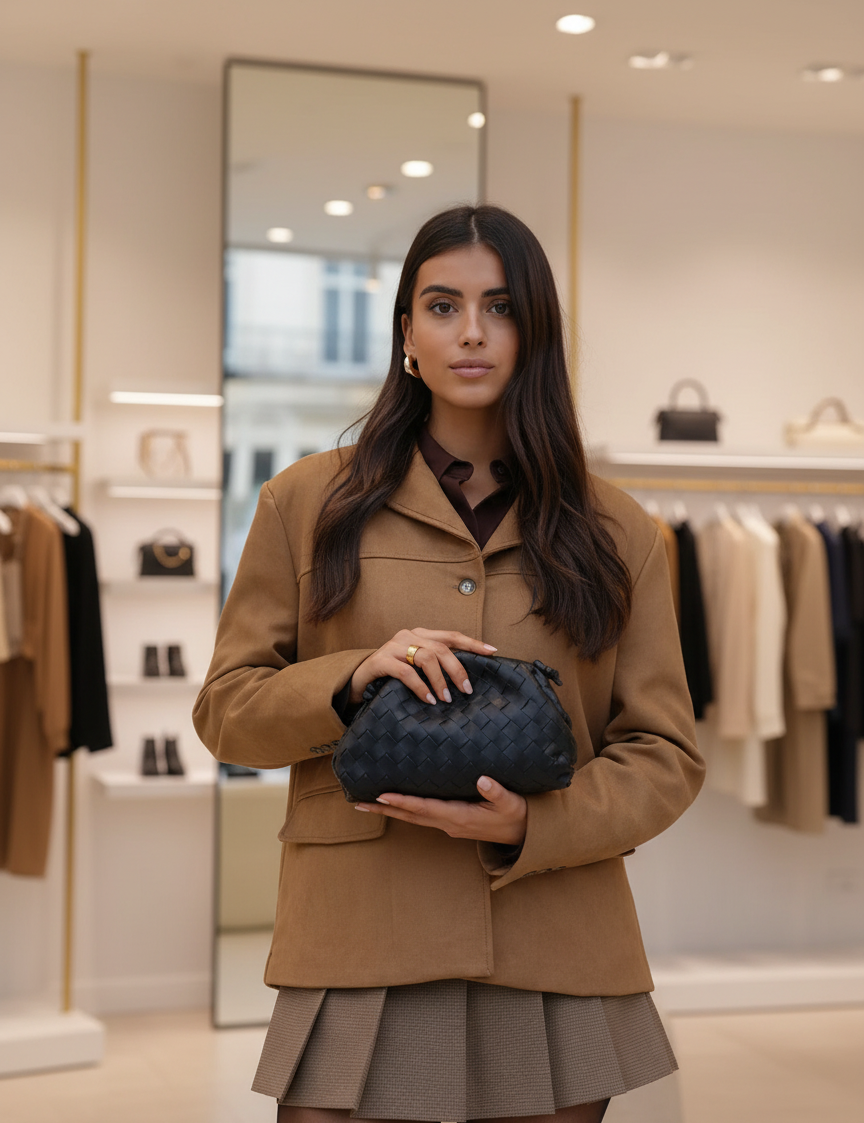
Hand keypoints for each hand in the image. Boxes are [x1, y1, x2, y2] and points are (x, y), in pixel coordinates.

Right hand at [348, 628, 496, 705]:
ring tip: (446, 699)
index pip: (451, 636)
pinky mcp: (380, 661)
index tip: (492, 652)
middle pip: (441, 648)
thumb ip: (436, 666)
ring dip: (439, 680)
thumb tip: (467, 680)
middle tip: (467, 690)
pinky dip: (420, 687)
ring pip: (426, 657)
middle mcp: (408, 636)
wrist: (357, 682)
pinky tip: (429, 700)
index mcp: (421, 635)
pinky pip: (406, 673)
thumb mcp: (416, 668)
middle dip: (457, 670)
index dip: (473, 643)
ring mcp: (393, 646)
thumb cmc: (393, 677)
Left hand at [355, 775, 527, 846]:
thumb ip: (496, 791)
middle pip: (411, 816)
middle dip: (385, 810)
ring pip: (414, 817)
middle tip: (358, 804)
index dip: (403, 802)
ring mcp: (449, 824)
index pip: (425, 808)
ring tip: (367, 804)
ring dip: (390, 811)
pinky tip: (395, 804)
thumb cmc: (518, 814)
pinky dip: (405, 810)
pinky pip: (422, 815)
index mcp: (459, 816)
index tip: (382, 796)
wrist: (525, 834)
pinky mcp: (452, 821)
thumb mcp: (510, 802)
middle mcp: (449, 822)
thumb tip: (481, 779)